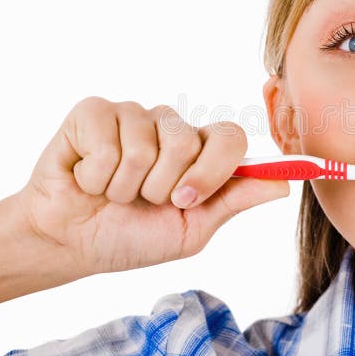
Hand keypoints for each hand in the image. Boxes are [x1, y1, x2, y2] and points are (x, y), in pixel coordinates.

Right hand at [16, 96, 288, 275]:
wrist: (70, 243)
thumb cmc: (130, 237)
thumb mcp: (190, 230)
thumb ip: (233, 201)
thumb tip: (285, 185)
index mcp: (199, 152)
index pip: (230, 138)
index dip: (211, 171)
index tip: (185, 202)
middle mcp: (170, 126)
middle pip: (187, 143)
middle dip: (160, 188)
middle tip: (140, 201)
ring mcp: (133, 115)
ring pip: (144, 146)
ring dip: (123, 187)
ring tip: (111, 192)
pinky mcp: (94, 111)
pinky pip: (107, 141)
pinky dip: (95, 176)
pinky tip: (88, 177)